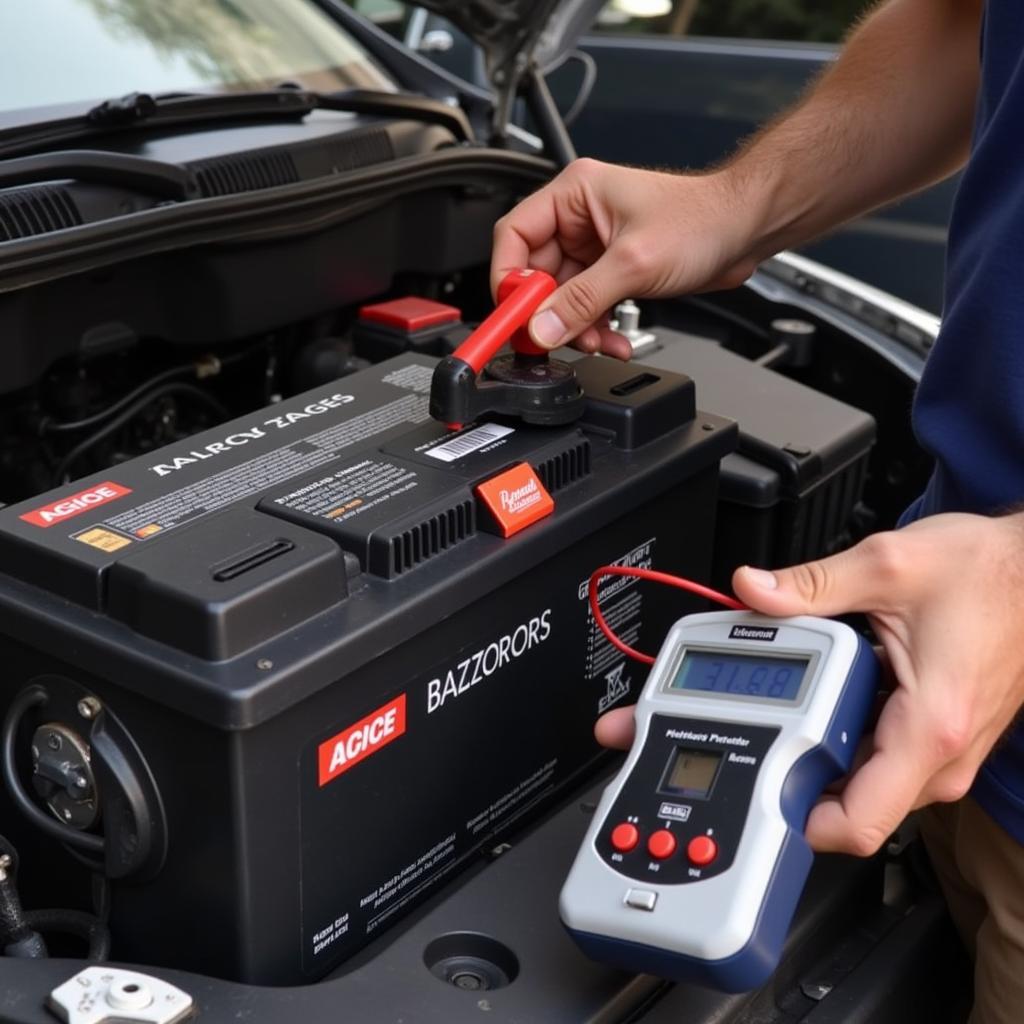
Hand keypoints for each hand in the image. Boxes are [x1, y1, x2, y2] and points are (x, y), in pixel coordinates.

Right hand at [491, 158, 761, 357]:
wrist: (746, 229)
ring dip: (576, 327)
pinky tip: (613, 340)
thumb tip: (541, 327)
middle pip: (537, 275)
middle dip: (549, 312)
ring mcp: (595, 247)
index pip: (514, 237)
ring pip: (563, 298)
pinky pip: (588, 306)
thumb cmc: (703, 218)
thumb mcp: (633, 263)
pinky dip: (596, 327)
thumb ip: (582, 300)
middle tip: (555, 337)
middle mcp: (579, 218)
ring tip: (596, 341)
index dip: (507, 279)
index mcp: (574, 194)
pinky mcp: (613, 271)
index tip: (513, 314)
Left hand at [595, 513, 1023, 855]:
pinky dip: (840, 735)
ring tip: (776, 710)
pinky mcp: (931, 737)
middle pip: (847, 804)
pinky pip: (874, 755)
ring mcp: (936, 751)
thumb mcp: (888, 566)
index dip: (795, 822)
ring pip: (858, 779)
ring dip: (813, 753)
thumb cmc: (989, 574)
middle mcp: (937, 755)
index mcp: (928, 727)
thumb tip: (751, 589)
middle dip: (789, 778)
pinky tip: (820, 697)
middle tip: (743, 734)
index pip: (857, 823)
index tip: (749, 797)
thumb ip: (810, 584)